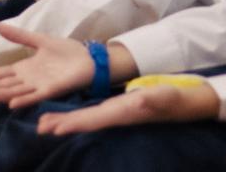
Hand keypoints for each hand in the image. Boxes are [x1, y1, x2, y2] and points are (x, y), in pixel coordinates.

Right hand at [0, 24, 92, 107]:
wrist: (89, 58)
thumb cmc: (66, 52)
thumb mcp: (39, 40)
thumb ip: (19, 36)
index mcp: (23, 69)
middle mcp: (27, 80)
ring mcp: (37, 86)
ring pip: (11, 92)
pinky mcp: (51, 90)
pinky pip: (34, 96)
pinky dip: (23, 99)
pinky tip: (10, 103)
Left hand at [37, 84, 220, 134]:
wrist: (185, 102)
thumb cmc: (175, 98)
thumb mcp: (165, 96)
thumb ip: (153, 99)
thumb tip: (139, 100)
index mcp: (123, 112)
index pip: (94, 120)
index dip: (73, 124)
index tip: (54, 128)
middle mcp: (117, 115)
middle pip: (85, 123)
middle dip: (63, 125)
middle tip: (40, 128)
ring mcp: (117, 114)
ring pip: (87, 120)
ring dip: (66, 122)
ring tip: (44, 124)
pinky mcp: (118, 110)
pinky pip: (93, 115)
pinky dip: (77, 116)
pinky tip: (66, 117)